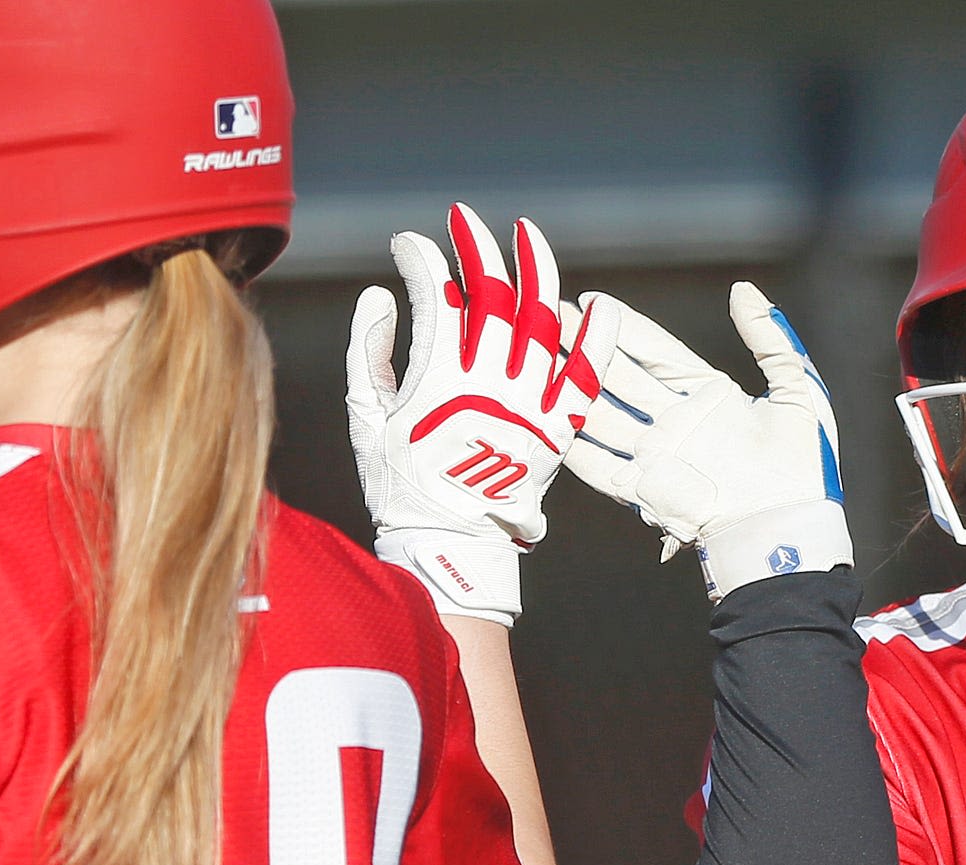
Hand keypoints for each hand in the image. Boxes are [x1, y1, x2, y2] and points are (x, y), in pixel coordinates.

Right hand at [346, 206, 617, 624]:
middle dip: (477, 248)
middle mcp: (489, 385)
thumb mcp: (367, 418)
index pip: (436, 296)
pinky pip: (587, 375)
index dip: (421, 258)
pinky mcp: (559, 429)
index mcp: (439, 381)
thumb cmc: (400, 485)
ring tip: (527, 235)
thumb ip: (368, 352)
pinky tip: (597, 304)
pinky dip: (595, 338)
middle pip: (492, 296)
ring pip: (541, 320)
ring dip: (535, 270)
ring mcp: (530, 404)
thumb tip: (379, 295)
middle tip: (465, 220)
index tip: (410, 242)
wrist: (450, 543)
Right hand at [566, 281, 852, 600]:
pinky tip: (544, 417)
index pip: (657, 350)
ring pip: (602, 414)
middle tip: (546, 318)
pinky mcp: (646, 490)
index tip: (589, 302)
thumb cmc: (804, 467)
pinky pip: (599, 464)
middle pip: (619, 377)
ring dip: (569, 388)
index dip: (623, 327)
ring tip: (535, 357)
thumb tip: (742, 290)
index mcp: (709, 395)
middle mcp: (676, 422)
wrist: (790, 530)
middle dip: (583, 349)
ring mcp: (657, 455)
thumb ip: (770, 338)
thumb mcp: (798, 390)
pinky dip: (571, 443)